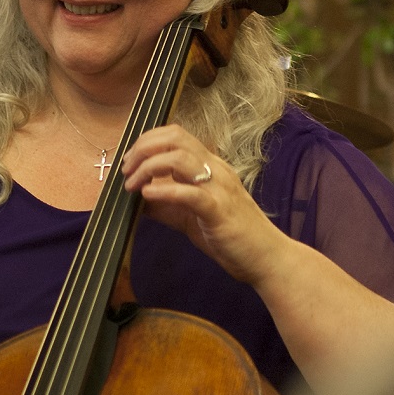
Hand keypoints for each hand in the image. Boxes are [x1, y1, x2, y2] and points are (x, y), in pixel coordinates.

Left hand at [120, 124, 285, 286]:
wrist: (267, 258)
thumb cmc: (230, 236)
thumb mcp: (190, 216)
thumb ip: (166, 204)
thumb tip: (136, 199)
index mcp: (209, 166)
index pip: (175, 135)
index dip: (146, 142)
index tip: (128, 162)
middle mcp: (215, 169)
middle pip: (174, 137)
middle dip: (143, 148)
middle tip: (126, 171)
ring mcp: (219, 187)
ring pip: (179, 158)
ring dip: (148, 167)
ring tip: (133, 185)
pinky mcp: (220, 210)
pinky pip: (190, 192)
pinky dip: (165, 190)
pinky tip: (148, 196)